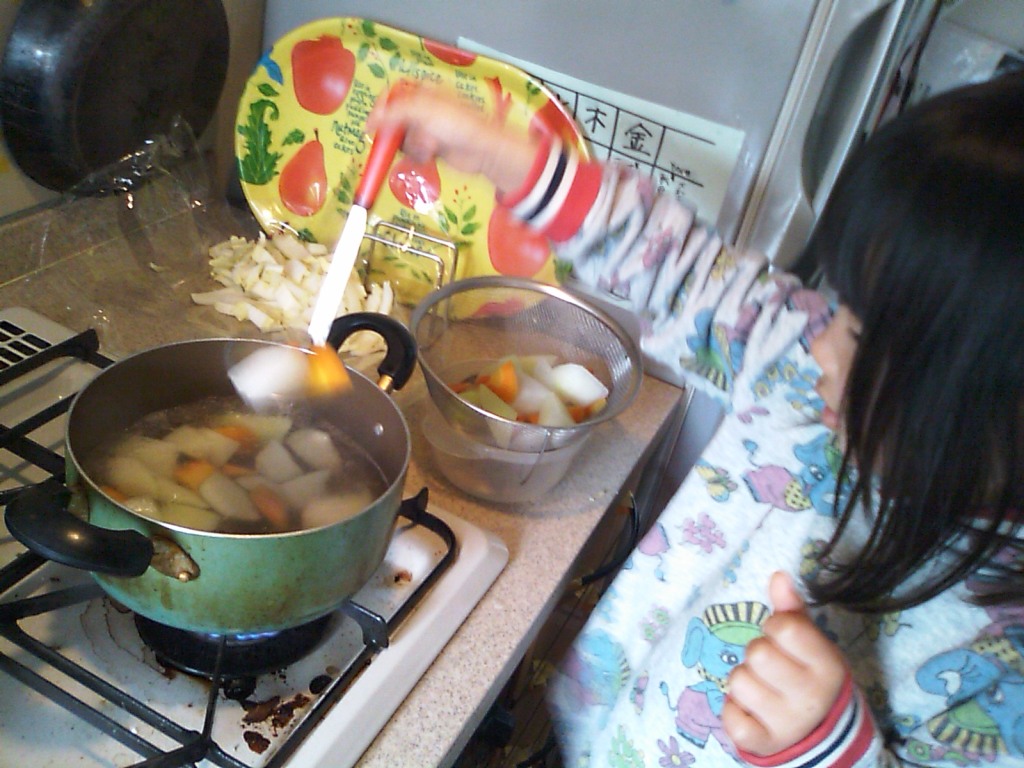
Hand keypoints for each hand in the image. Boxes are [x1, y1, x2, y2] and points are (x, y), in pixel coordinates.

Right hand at [365, 81, 539, 195]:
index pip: (393, 94)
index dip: (382, 107)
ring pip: (403, 137)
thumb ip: (394, 113)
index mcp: (423, 91)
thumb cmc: (457, 124)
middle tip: (395, 139)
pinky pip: (414, 150)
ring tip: (428, 146)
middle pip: (395, 118)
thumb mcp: (423, 111)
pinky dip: (419, 153)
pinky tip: (431, 153)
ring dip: (412, 144)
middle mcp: (424, 108)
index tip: (373, 122)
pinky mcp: (432, 147)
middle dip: (397, 131)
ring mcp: (428, 128)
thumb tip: (369, 122)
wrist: (481, 150)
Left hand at [721, 571, 847, 755]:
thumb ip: (792, 611)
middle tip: (770, 667)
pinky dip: (734, 711)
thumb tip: (778, 575)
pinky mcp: (763, 743)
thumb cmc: (808, 676)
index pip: (783, 627)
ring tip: (762, 688)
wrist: (820, 734)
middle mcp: (811, 696)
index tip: (781, 638)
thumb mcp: (810, 644)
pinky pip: (730, 717)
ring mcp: (788, 723)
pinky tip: (752, 711)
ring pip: (738, 682)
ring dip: (743, 682)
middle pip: (756, 653)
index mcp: (827, 665)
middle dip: (757, 654)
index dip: (774, 627)